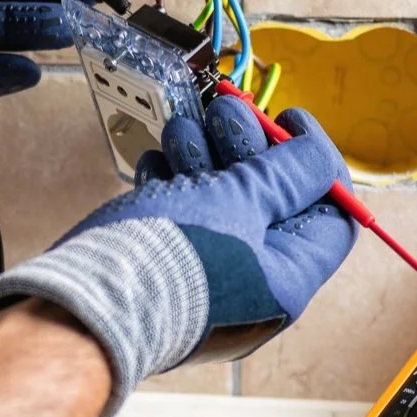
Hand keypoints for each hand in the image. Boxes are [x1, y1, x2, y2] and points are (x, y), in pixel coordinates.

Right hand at [0, 96, 358, 416]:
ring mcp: (206, 276)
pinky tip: (158, 164)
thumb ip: (286, 176)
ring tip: (184, 131)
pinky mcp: (165, 267)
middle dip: (248, 147)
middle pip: (270, 201)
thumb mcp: (242, 203)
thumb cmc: (170, 260)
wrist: (84, 305)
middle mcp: (252, 283)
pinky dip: (173, 182)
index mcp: (287, 279)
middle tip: (227, 111)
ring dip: (205, 155)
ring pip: (220, 202)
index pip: (331, 216)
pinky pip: (182, 217)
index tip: (289, 121)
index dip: (316, 163)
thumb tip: (318, 158)